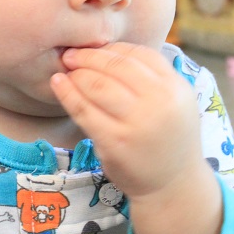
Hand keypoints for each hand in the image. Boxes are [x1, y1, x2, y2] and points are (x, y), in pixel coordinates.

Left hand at [51, 42, 201, 198]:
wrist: (173, 185)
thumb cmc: (169, 139)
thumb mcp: (175, 102)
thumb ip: (152, 77)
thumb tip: (109, 51)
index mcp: (176, 87)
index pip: (139, 54)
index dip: (112, 48)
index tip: (95, 47)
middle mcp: (159, 102)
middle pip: (115, 66)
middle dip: (88, 56)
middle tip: (70, 54)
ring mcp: (136, 123)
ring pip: (97, 85)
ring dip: (76, 73)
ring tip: (66, 69)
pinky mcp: (114, 142)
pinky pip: (83, 110)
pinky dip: (67, 93)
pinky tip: (58, 83)